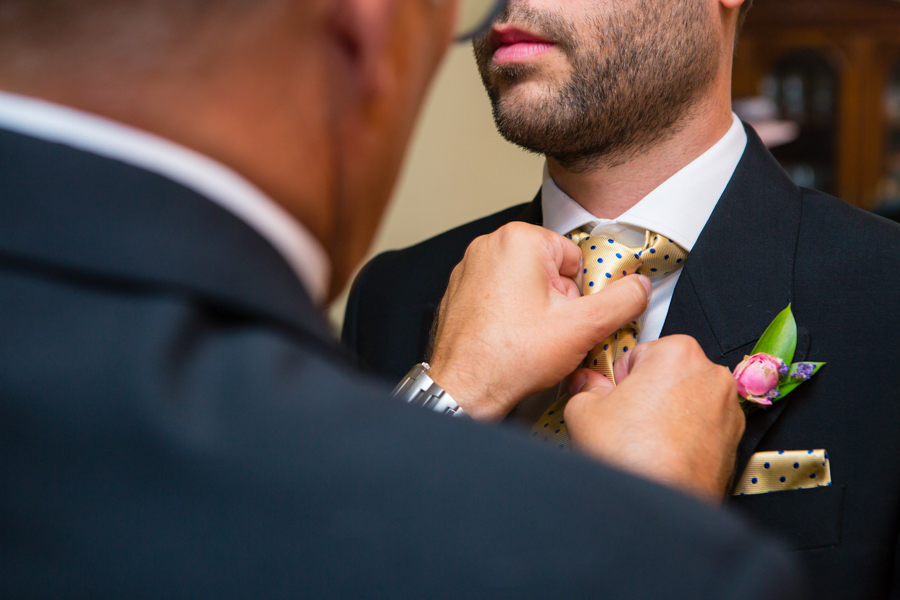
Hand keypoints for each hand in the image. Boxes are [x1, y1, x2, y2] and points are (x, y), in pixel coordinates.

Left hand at [427, 222, 651, 420]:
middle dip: (555, 302)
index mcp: (518, 240)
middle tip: (545, 332)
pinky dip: (508, 317)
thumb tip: (640, 287)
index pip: (574, 259)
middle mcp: (488, 246)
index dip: (577, 295)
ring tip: (525, 338)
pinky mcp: (459, 292)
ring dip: (532, 311)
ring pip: (524, 285)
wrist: (464, 389)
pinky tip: (507, 339)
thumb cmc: (509, 358)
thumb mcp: (583, 327)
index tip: (565, 317)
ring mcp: (469, 269)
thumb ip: (622, 301)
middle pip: (549, 270)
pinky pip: (499, 297)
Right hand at [564, 335, 744, 501]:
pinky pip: (702, 426)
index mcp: (677, 351)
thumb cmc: (633, 455)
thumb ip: (585, 386)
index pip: (637, 353)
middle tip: (626, 422)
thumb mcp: (584, 410)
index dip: (620, 380)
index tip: (614, 398)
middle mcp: (711, 373)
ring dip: (666, 414)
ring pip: (685, 401)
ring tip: (644, 441)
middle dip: (646, 394)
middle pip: (665, 375)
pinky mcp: (735, 439)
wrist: (662, 505)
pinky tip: (664, 454)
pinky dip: (685, 436)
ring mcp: (728, 407)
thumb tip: (586, 383)